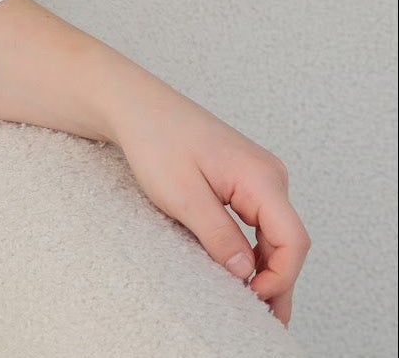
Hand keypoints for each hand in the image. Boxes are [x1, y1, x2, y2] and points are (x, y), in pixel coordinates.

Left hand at [109, 77, 309, 325]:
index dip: (279, 278)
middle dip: (277, 282)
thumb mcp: (182, 195)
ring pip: (275, 234)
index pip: (293, 241)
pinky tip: (244, 273)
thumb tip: (247, 275)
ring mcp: (257, 175)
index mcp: (261, 176)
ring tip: (256, 308)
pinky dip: (254, 250)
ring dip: (267, 269)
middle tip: (262, 322)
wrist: (133, 103)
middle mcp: (268, 174)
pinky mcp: (242, 178)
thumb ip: (219, 236)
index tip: (252, 301)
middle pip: (288, 241)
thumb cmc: (154, 138)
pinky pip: (258, 222)